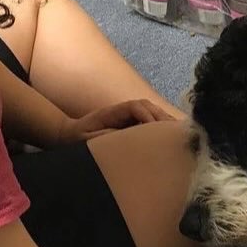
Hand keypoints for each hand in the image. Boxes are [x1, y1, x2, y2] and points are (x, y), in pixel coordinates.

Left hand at [58, 99, 173, 142]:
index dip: (148, 116)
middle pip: (147, 106)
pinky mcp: (130, 121)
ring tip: (178, 133)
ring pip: (151, 111)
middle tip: (176, 131)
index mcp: (112, 111)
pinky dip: (161, 125)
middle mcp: (122, 109)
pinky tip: (171, 134)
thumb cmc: (78, 138)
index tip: (157, 130)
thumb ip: (107, 136)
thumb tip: (127, 137)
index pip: (136, 107)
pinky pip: (149, 119)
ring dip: (164, 120)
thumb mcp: (88, 140)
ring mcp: (127, 114)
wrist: (68, 134)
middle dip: (162, 118)